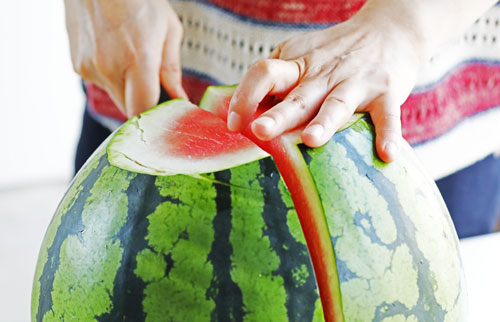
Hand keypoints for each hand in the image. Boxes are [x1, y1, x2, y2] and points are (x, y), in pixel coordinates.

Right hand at [64, 0, 186, 117]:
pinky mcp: (78, 65)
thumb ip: (172, 69)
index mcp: (138, 60)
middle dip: (144, 104)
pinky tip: (116, 53)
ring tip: (132, 59)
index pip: (143, 112)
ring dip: (127, 89)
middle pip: (129, 110)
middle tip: (156, 88)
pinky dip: (112, 76)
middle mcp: (109, 68)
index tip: (166, 113)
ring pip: (115, 97)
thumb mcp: (168, 29)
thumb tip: (179, 98)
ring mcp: (90, 68)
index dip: (155, 118)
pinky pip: (101, 83)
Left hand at [227, 3, 428, 161]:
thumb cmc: (335, 53)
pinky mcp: (386, 92)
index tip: (233, 124)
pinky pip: (387, 115)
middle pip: (297, 94)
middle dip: (278, 115)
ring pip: (337, 104)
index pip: (264, 73)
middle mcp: (323, 72)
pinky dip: (388, 133)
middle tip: (259, 131)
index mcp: (297, 64)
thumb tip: (245, 114)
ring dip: (325, 122)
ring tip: (310, 140)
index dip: (245, 96)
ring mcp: (355, 82)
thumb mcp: (301, 56)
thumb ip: (278, 81)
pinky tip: (385, 154)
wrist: (389, 30)